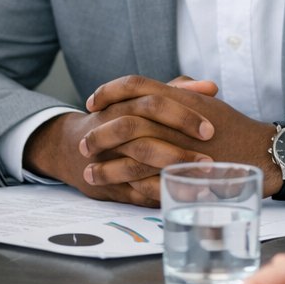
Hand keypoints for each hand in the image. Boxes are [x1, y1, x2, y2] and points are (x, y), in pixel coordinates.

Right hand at [22, 75, 219, 205]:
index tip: (210, 128)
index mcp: (123, 104)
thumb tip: (210, 87)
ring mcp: (106, 157)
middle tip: (209, 158)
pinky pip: (133, 191)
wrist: (73, 147)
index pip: (151, 101)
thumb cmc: (119, 119)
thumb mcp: (141, 100)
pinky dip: (158, 194)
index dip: (181, 114)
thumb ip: (176, 91)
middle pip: (141, 133)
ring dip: (168, 171)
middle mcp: (110, 128)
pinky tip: (184, 196)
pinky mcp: (108, 184)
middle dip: (176, 145)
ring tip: (201, 180)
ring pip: (135, 164)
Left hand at [84, 78, 284, 195]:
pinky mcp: (185, 176)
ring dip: (106, 166)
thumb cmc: (232, 127)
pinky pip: (148, 181)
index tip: (92, 102)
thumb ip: (178, 93)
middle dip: (99, 134)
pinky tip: (112, 192)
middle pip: (125, 121)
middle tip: (84, 143)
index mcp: (178, 98)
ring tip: (88, 173)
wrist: (263, 152)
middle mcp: (176, 120)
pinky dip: (127, 187)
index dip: (108, 92)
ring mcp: (181, 149)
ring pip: (132, 155)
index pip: (133, 85)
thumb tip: (155, 87)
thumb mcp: (204, 103)